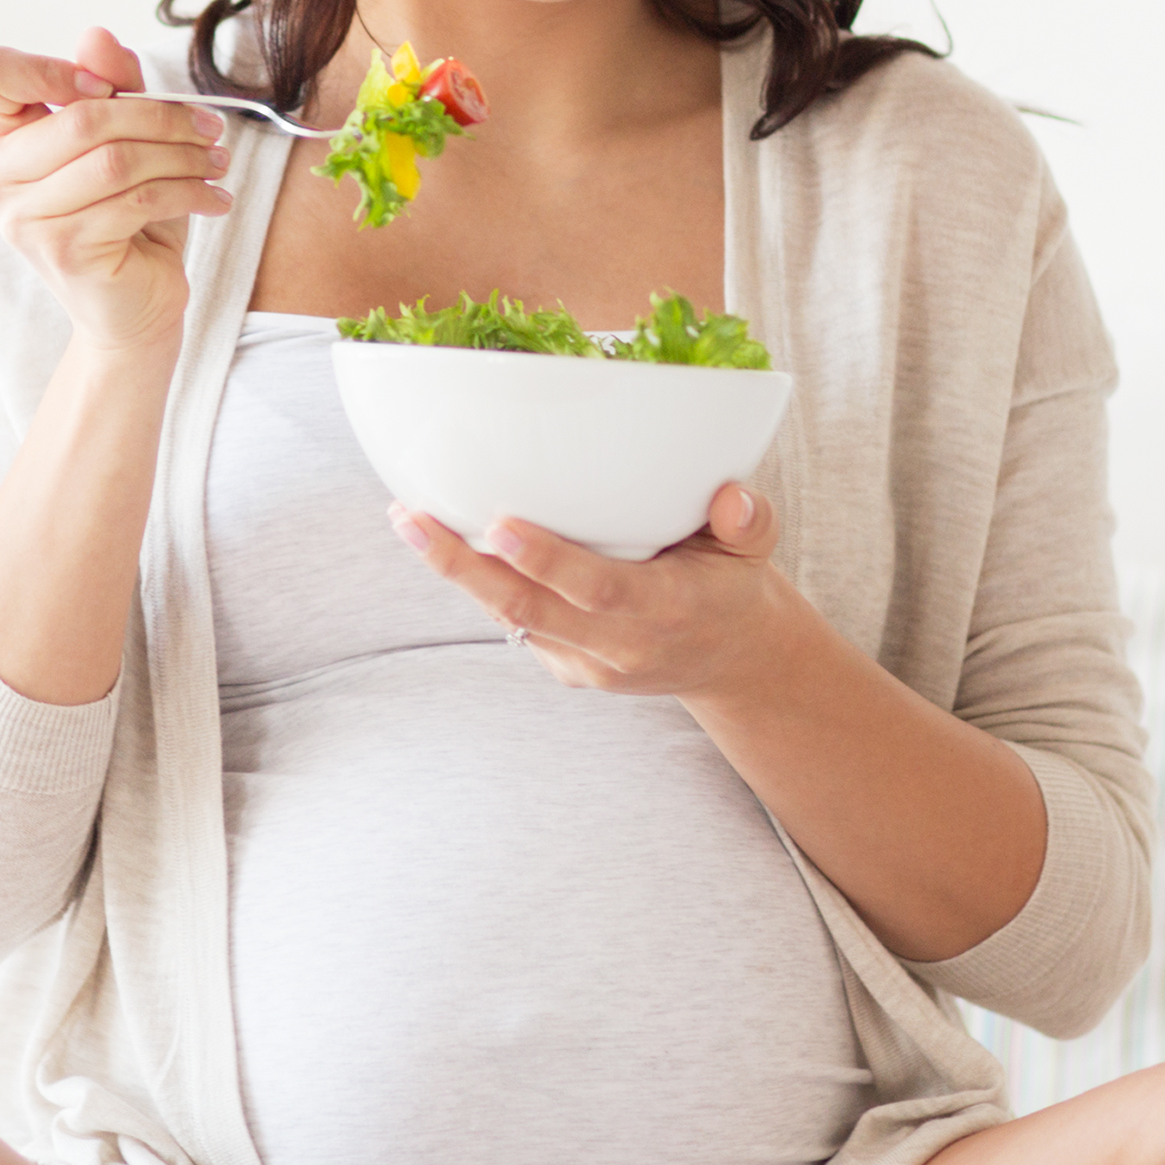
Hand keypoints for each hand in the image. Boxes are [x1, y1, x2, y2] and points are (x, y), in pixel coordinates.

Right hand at [0, 27, 230, 351]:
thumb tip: (96, 35)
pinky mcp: (64, 249)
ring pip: (116, 160)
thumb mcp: (124, 143)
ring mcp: (24, 220)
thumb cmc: (126, 221)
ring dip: (182, 155)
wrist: (132, 309)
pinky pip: (136, 200)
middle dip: (160, 116)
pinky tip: (215, 196)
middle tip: (210, 127)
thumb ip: (111, 86)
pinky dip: (188, 191)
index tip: (111, 88)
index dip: (51, 67)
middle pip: (80, 117)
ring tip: (218, 162)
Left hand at [384, 482, 827, 704]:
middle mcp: (620, 646)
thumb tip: (733, 496)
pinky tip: (442, 538)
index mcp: (666, 611)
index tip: (500, 524)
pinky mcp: (565, 668)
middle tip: (412, 518)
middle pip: (530, 610)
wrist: (730, 662)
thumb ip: (750, 522)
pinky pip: (516, 622)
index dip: (547, 560)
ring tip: (408, 518)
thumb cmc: (732, 585)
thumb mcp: (756, 550)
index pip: (598, 589)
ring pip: (511, 618)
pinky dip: (480, 583)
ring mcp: (587, 664)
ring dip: (457, 572)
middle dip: (464, 567)